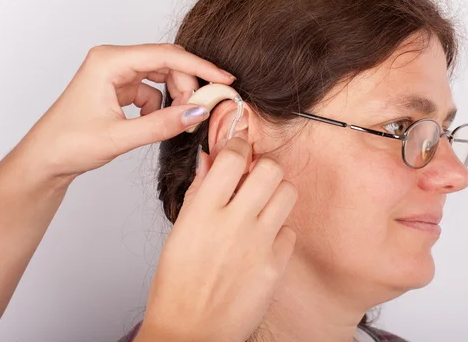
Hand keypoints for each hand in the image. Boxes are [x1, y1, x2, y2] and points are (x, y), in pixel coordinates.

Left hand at [21, 43, 234, 179]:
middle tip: (200, 111)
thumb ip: (161, 124)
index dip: (199, 67)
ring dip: (176, 96)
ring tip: (178, 120)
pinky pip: (153, 89)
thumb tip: (197, 112)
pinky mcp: (119, 87)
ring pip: (162, 75)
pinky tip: (155, 122)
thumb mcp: (120, 137)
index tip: (224, 79)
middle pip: (167, 63)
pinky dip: (162, 105)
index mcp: (108, 61)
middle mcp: (113, 60)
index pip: (165, 55)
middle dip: (187, 86)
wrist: (45, 159)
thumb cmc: (68, 144)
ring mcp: (116, 73)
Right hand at [136, 137, 297, 341]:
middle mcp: (233, 223)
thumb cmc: (177, 286)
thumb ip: (199, 191)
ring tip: (263, 206)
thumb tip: (211, 160)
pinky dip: (279, 232)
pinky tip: (263, 241)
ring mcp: (258, 244)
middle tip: (256, 177)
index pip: (233, 157)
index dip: (239, 144)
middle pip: (270, 169)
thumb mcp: (179, 232)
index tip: (240, 148)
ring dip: (276, 193)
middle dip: (264, 166)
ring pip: (287, 193)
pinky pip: (290, 232)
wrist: (191, 332)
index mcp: (202, 212)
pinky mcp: (276, 266)